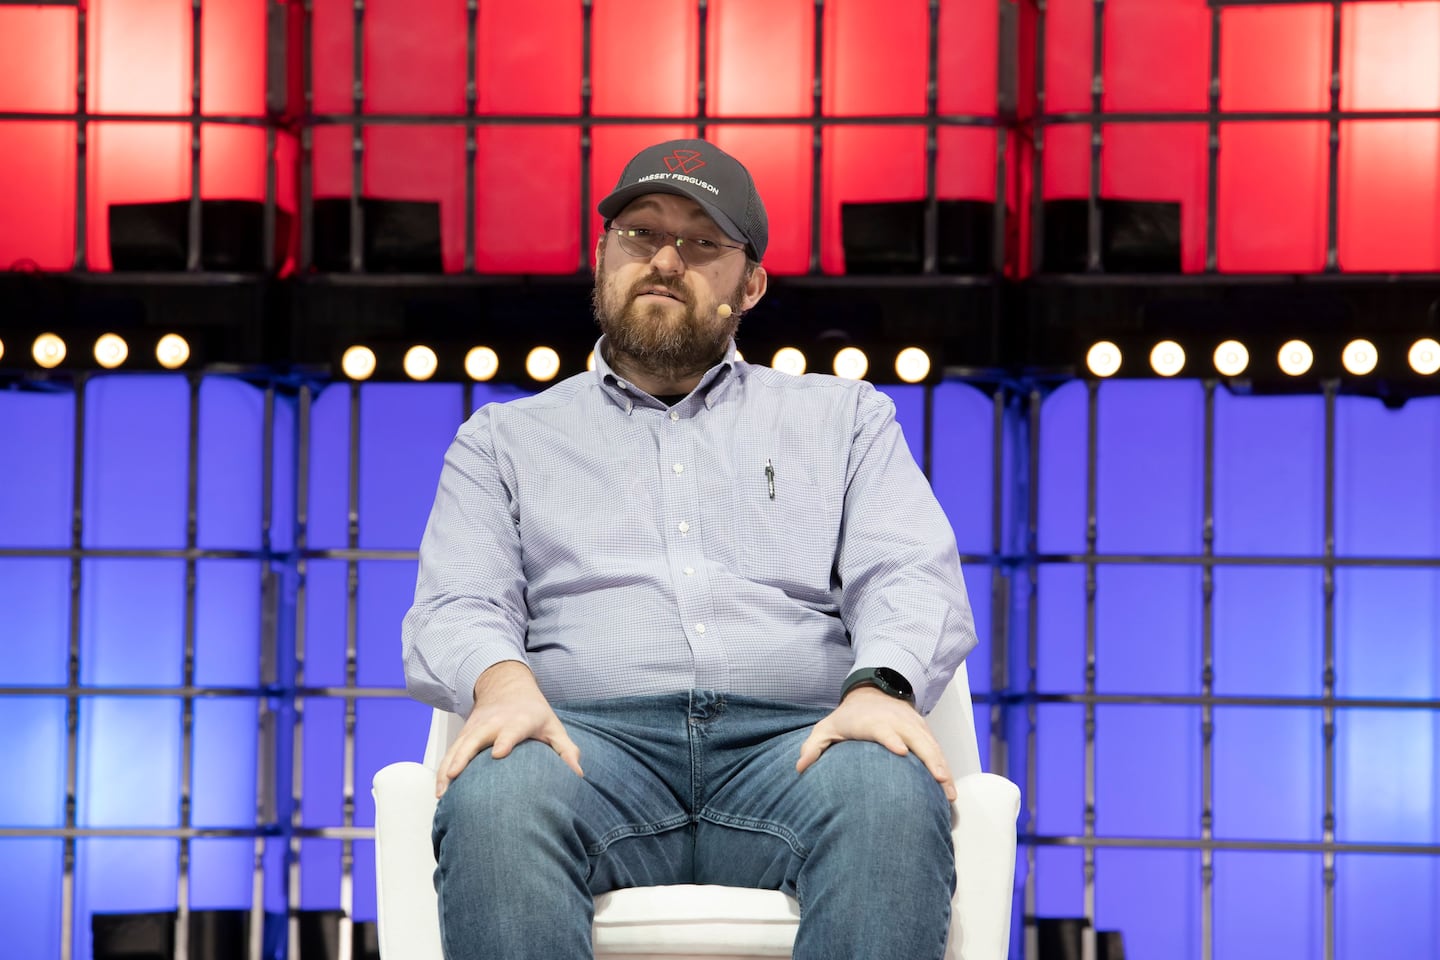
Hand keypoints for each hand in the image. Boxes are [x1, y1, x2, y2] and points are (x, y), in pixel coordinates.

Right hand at [435, 661, 583, 797]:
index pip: (511, 729)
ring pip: (458, 747)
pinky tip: (439, 791)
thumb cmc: (534, 713)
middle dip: (464, 756)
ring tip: (441, 793)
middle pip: (475, 738)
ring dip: (447, 767)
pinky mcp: (465, 733)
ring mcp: (476, 727)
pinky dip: (443, 769)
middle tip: (455, 775)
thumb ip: (566, 750)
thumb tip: (578, 775)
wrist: (507, 687)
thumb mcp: (553, 726)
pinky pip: (451, 752)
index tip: (498, 754)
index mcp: (519, 720)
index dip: (505, 740)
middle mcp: (494, 722)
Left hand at [796, 686, 955, 800]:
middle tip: (938, 780)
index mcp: (872, 722)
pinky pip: (936, 748)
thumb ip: (813, 747)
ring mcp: (912, 725)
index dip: (891, 738)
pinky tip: (949, 787)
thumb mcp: (827, 728)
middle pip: (915, 739)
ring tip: (949, 792)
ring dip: (942, 767)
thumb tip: (800, 767)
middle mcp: (896, 722)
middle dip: (928, 758)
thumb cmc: (848, 717)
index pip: (883, 729)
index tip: (900, 751)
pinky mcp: (923, 730)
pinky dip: (945, 766)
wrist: (873, 691)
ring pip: (931, 746)